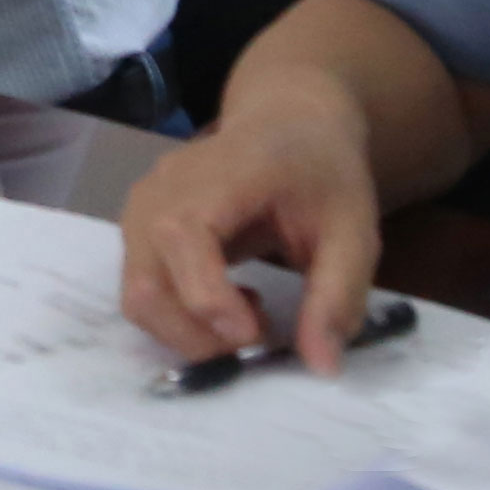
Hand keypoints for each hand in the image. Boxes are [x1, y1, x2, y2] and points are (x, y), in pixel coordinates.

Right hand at [115, 82, 388, 377]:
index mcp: (213, 177)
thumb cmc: (321, 172)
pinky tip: (229, 300)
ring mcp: (139, 211)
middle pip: (147, 288)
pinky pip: (142, 291)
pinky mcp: (137, 230)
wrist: (287, 122)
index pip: (182, 241)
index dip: (211, 305)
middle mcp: (159, 193)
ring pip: (137, 299)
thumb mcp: (352, 230)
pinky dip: (181, 318)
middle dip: (199, 337)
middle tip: (258, 339)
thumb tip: (322, 368)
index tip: (262, 335)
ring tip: (248, 315)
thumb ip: (337, 295)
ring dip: (189, 333)